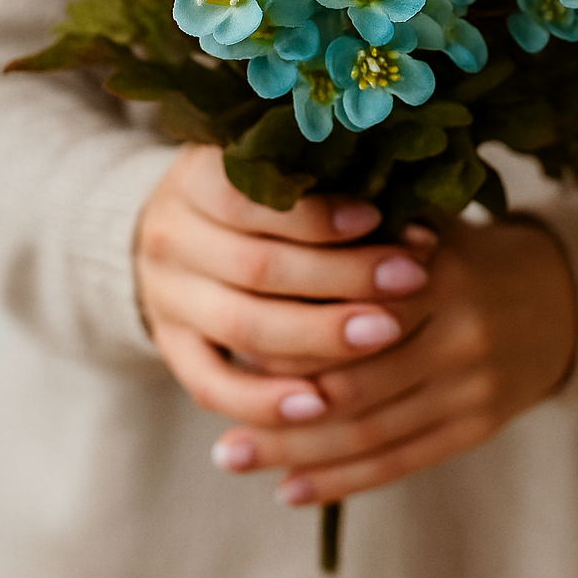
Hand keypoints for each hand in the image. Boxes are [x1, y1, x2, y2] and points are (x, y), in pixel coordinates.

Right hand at [134, 145, 435, 427]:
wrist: (179, 234)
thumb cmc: (255, 196)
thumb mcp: (275, 171)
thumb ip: (328, 185)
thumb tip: (409, 219)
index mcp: (195, 179)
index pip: (253, 199)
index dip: (318, 214)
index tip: (379, 218)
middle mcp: (171, 237)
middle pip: (258, 267)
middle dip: (342, 275)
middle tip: (411, 278)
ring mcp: (167, 299)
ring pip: (244, 328)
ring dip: (319, 337)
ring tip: (386, 333)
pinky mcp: (171, 350)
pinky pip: (212, 387)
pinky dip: (265, 402)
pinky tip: (320, 406)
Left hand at [210, 215, 577, 504]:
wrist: (558, 297)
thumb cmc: (461, 252)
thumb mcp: (423, 223)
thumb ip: (361, 233)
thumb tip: (268, 243)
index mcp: (442, 272)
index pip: (351, 313)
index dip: (289, 335)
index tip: (228, 347)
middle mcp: (462, 333)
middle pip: (357, 383)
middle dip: (280, 410)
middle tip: (218, 427)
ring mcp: (473, 386)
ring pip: (372, 432)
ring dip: (297, 453)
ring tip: (233, 458)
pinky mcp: (479, 426)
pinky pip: (402, 460)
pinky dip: (343, 479)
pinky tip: (288, 489)